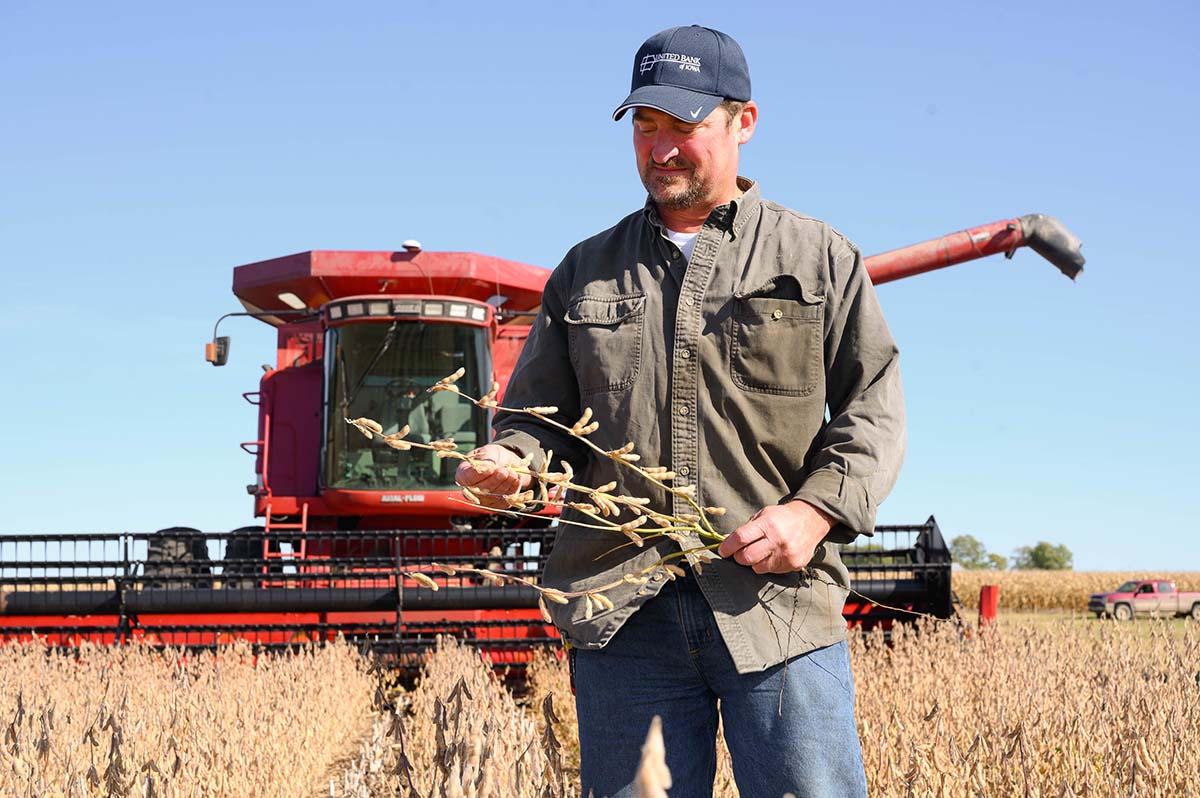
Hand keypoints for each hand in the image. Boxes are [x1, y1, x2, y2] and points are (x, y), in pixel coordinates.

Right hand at [454, 444, 532, 510]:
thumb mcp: (488, 452)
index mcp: (463, 474)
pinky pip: (504, 501)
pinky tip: (517, 480)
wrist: (506, 463)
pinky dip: (512, 490)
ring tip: (513, 473)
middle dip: (494, 481)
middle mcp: (470, 490)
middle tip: (504, 471)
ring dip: (504, 485)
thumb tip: (486, 468)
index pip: (466, 478)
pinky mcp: (496, 505)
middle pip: (480, 490)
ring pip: (493, 497)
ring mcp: (483, 500)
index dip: (477, 475)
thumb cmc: (493, 456)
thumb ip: (486, 460)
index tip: (490, 469)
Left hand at [717, 500, 834, 573]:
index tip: (722, 551)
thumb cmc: (781, 517)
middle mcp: (777, 540)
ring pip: (757, 568)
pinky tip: (773, 555)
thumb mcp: (763, 515)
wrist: (811, 520)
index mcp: (767, 524)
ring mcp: (786, 555)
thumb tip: (728, 544)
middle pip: (746, 558)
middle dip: (738, 557)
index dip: (727, 547)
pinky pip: (771, 571)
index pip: (740, 538)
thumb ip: (747, 529)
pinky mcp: (793, 565)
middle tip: (739, 553)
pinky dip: (767, 565)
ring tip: (759, 552)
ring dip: (753, 562)